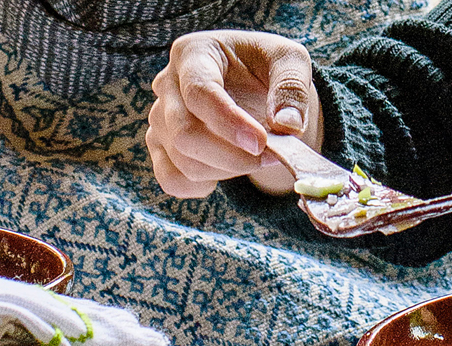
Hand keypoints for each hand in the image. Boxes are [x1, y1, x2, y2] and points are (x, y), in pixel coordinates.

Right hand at [145, 30, 322, 198]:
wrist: (254, 89)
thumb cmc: (267, 70)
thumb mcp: (290, 61)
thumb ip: (292, 87)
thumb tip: (287, 125)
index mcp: (193, 53)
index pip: (198, 93)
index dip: (229, 124)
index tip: (261, 143)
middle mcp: (167, 84)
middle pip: (185, 135)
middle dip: (233, 157)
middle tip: (269, 156)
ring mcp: (160, 118)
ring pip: (183, 163)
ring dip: (227, 172)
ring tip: (255, 158)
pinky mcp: (161, 148)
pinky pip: (172, 180)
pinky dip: (202, 187)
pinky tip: (225, 172)